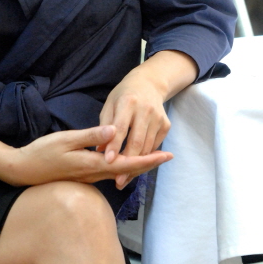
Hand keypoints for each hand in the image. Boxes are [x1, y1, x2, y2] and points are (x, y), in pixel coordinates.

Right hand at [5, 124, 171, 186]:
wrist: (24, 170)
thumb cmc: (43, 152)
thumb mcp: (66, 140)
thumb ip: (91, 136)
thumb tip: (114, 130)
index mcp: (93, 164)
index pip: (128, 163)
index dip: (149, 159)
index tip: (166, 154)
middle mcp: (94, 174)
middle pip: (128, 171)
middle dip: (149, 163)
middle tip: (168, 156)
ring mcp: (89, 176)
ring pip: (120, 172)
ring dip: (137, 165)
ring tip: (152, 156)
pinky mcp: (83, 175)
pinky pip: (110, 172)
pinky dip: (123, 166)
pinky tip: (125, 159)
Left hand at [99, 68, 170, 188]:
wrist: (149, 83)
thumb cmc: (123, 95)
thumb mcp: (110, 104)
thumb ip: (104, 126)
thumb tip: (99, 150)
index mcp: (128, 102)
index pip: (120, 127)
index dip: (114, 145)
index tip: (107, 160)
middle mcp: (145, 110)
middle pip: (137, 141)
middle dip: (127, 162)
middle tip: (117, 180)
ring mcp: (158, 118)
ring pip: (147, 147)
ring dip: (136, 165)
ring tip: (124, 178)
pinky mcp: (166, 125)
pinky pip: (155, 147)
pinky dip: (145, 158)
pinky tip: (136, 167)